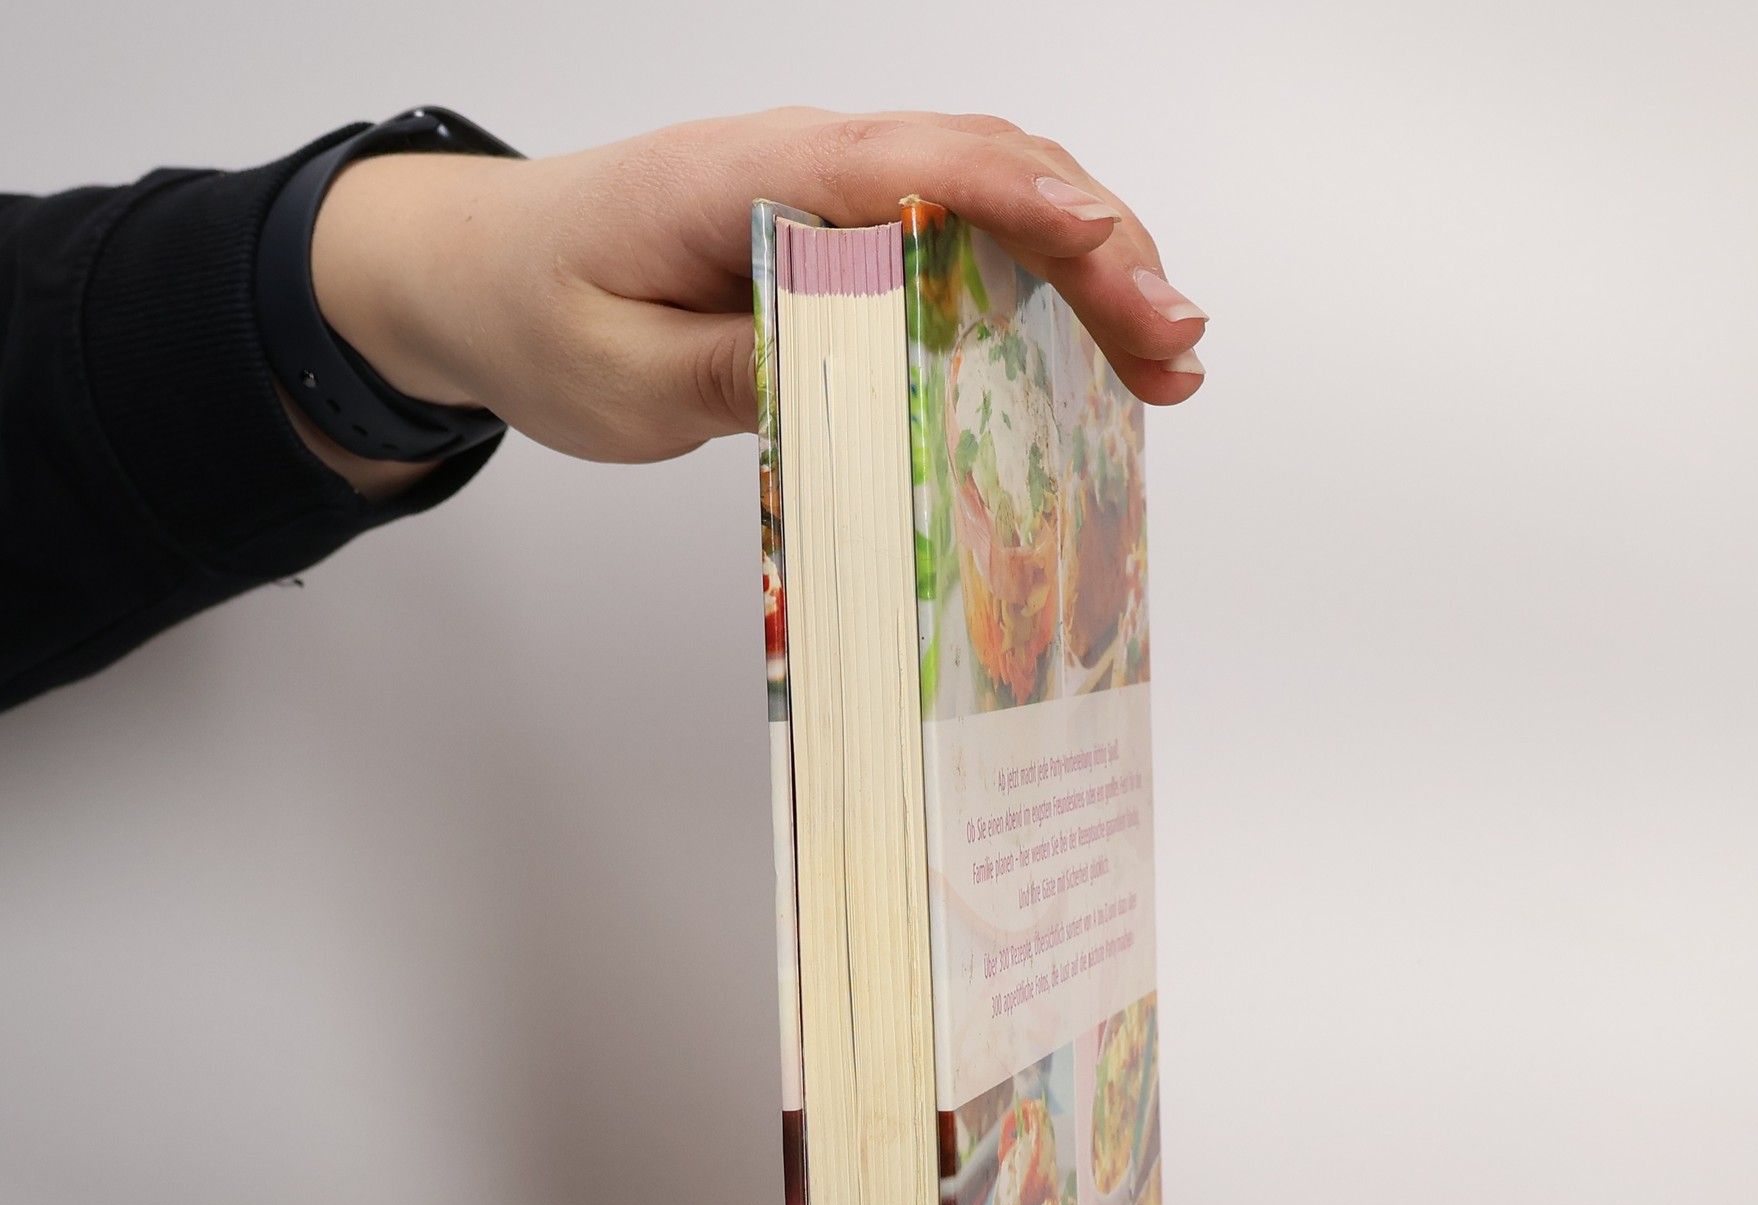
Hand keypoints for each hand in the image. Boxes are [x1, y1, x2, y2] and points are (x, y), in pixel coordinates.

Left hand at [306, 108, 1207, 478]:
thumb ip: (744, 372)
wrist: (474, 276)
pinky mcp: (835, 243)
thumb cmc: (537, 312)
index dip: (1044, 215)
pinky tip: (1080, 355)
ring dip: (1088, 273)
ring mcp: (831, 199)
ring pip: (990, 207)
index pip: (932, 168)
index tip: (1124, 277)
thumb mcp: (624, 375)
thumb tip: (873, 377)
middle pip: (993, 175)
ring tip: (1162, 362)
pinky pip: (953, 248)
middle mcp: (813, 166)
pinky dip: (1031, 293)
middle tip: (1176, 349)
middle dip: (1104, 253)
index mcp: (760, 177)